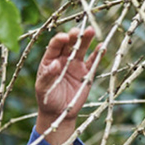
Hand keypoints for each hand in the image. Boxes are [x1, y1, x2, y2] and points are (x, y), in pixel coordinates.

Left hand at [35, 27, 100, 144]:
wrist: (58, 112)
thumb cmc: (46, 99)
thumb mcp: (43, 88)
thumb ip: (47, 76)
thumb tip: (55, 64)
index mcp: (50, 59)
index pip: (55, 46)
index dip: (59, 40)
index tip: (64, 38)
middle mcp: (63, 59)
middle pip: (69, 43)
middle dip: (74, 36)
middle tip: (78, 32)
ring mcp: (75, 64)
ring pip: (82, 49)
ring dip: (86, 39)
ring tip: (91, 31)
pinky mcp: (86, 73)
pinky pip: (93, 61)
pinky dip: (98, 54)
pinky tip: (102, 47)